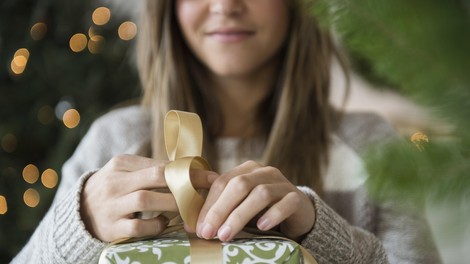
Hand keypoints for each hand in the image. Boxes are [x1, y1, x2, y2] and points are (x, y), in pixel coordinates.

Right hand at [80, 154, 213, 241]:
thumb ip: (151, 168)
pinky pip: (138, 226)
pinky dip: (155, 225)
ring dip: (172, 204)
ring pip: (147, 199)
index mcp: (121, 163)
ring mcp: (112, 205)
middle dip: (186, 183)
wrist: (78, 211)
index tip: (209, 176)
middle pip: (156, 177)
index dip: (188, 170)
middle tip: (206, 191)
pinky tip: (164, 223)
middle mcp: (115, 182)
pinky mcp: (111, 227)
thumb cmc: (113, 188)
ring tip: (187, 208)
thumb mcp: (125, 171)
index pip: (161, 164)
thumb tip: (188, 168)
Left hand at [194, 160, 315, 241]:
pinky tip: (261, 227)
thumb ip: (219, 209)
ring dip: (240, 215)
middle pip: (239, 185)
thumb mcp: (239, 206)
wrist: (298, 213)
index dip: (208, 204)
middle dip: (220, 209)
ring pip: (260, 194)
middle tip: (208, 233)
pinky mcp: (297, 198)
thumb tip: (190, 225)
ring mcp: (282, 183)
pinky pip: (286, 203)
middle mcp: (264, 172)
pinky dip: (273, 214)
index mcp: (246, 170)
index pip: (222, 182)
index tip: (197, 227)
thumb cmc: (263, 210)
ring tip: (226, 235)